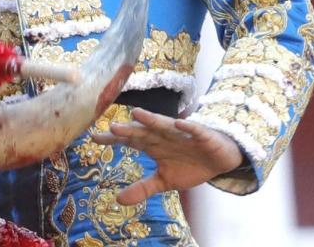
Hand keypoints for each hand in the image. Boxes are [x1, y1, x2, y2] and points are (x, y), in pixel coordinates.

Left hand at [90, 107, 243, 205]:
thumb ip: (142, 188)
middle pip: (143, 132)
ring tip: (137, 114)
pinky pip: (194, 130)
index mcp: (153, 145)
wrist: (220, 161)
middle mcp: (163, 136)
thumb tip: (117, 200)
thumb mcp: (164, 181)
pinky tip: (179, 123)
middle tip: (112, 127)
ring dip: (152, 120)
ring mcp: (181, 134)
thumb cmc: (189, 165)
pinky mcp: (202, 135)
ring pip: (164, 126)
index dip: (113, 139)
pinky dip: (188, 127)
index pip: (129, 140)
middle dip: (129, 130)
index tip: (93, 137)